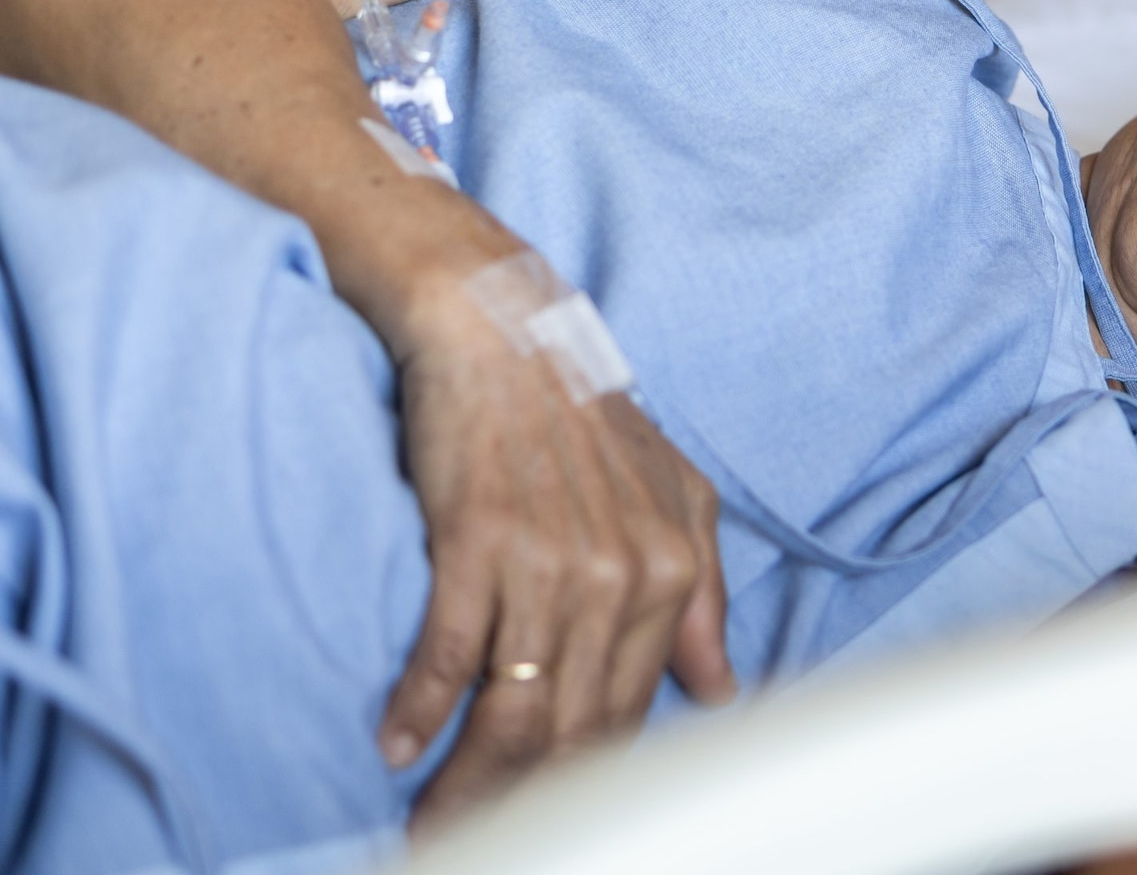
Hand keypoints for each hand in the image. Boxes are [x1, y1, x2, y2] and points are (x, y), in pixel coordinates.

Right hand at [378, 282, 733, 827]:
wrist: (503, 334)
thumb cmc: (584, 417)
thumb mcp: (674, 496)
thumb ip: (702, 598)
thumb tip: (718, 691)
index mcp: (674, 571)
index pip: (633, 710)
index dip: (590, 776)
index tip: (555, 815)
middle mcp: (621, 576)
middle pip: (577, 730)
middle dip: (529, 800)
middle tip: (479, 835)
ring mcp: (550, 563)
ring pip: (518, 713)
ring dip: (469, 783)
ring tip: (433, 823)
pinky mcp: (477, 544)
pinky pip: (450, 657)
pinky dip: (421, 713)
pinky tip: (397, 748)